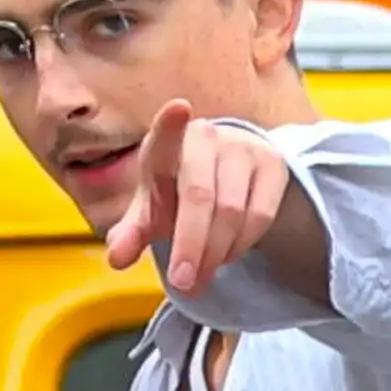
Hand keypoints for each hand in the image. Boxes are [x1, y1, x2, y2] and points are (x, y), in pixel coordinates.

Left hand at [105, 98, 312, 296]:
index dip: (170, 125)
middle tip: (182, 282)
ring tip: (199, 278)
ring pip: (231, 211)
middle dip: (189, 244)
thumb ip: (131, 235)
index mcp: (165, 145)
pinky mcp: (273, 164)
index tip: (177, 108)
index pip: (165, 137)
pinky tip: (226, 256)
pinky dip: (241, 244)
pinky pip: (260, 215)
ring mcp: (243, 148)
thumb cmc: (178, 193)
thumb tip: (117, 258)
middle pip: (200, 194)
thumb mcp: (151, 214)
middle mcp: (205, 138)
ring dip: (214, 253)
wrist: (229, 175)